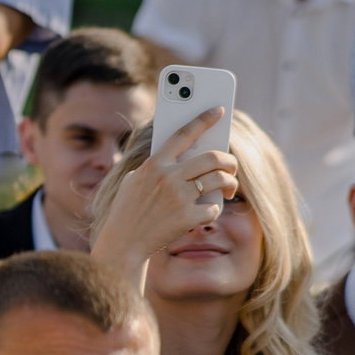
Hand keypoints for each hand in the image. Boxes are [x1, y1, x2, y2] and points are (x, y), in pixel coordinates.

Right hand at [85, 107, 238, 276]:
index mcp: (154, 164)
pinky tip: (207, 212)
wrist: (123, 243)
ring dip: (230, 183)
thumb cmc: (128, 211)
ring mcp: (178, 197)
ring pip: (220, 180)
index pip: (183, 134)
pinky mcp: (187, 218)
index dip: (203, 119)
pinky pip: (214, 208)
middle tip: (231, 166)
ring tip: (229, 188)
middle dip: (229, 160)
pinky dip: (214, 210)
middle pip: (212, 158)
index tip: (218, 110)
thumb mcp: (135, 181)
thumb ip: (156, 167)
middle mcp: (168, 177)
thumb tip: (186, 158)